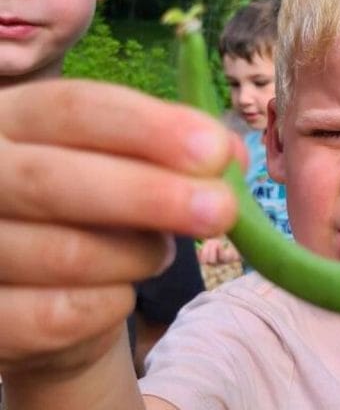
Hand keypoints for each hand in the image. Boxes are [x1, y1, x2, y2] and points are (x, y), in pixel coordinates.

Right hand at [0, 80, 242, 379]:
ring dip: (138, 257)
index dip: (148, 128)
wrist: (45, 296)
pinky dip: (111, 305)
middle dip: (150, 196)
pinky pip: (58, 316)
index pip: (74, 108)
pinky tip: (119, 292)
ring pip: (67, 254)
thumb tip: (231, 154)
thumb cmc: (94, 214)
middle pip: (54, 181)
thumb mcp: (130, 169)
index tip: (215, 151)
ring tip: (157, 254)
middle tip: (222, 210)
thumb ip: (177, 154)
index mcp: (14, 119)